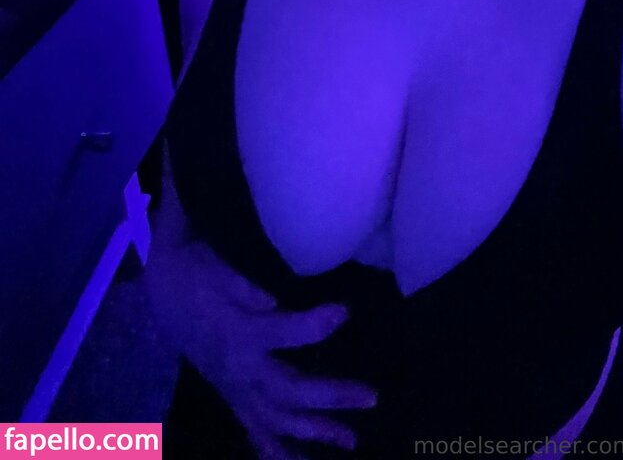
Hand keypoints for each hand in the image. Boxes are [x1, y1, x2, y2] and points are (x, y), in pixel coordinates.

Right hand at [145, 159, 376, 456]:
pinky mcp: (230, 393)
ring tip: (350, 441)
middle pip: (289, 390)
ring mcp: (234, 386)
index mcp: (239, 334)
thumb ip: (245, 288)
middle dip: (331, 397)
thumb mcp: (219, 270)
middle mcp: (239, 369)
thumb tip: (273, 302)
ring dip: (314, 430)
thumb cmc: (197, 271)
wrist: (162, 287)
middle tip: (371, 397)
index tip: (343, 312)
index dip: (315, 324)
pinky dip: (275, 448)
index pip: (284, 332)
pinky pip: (254, 429)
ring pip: (276, 419)